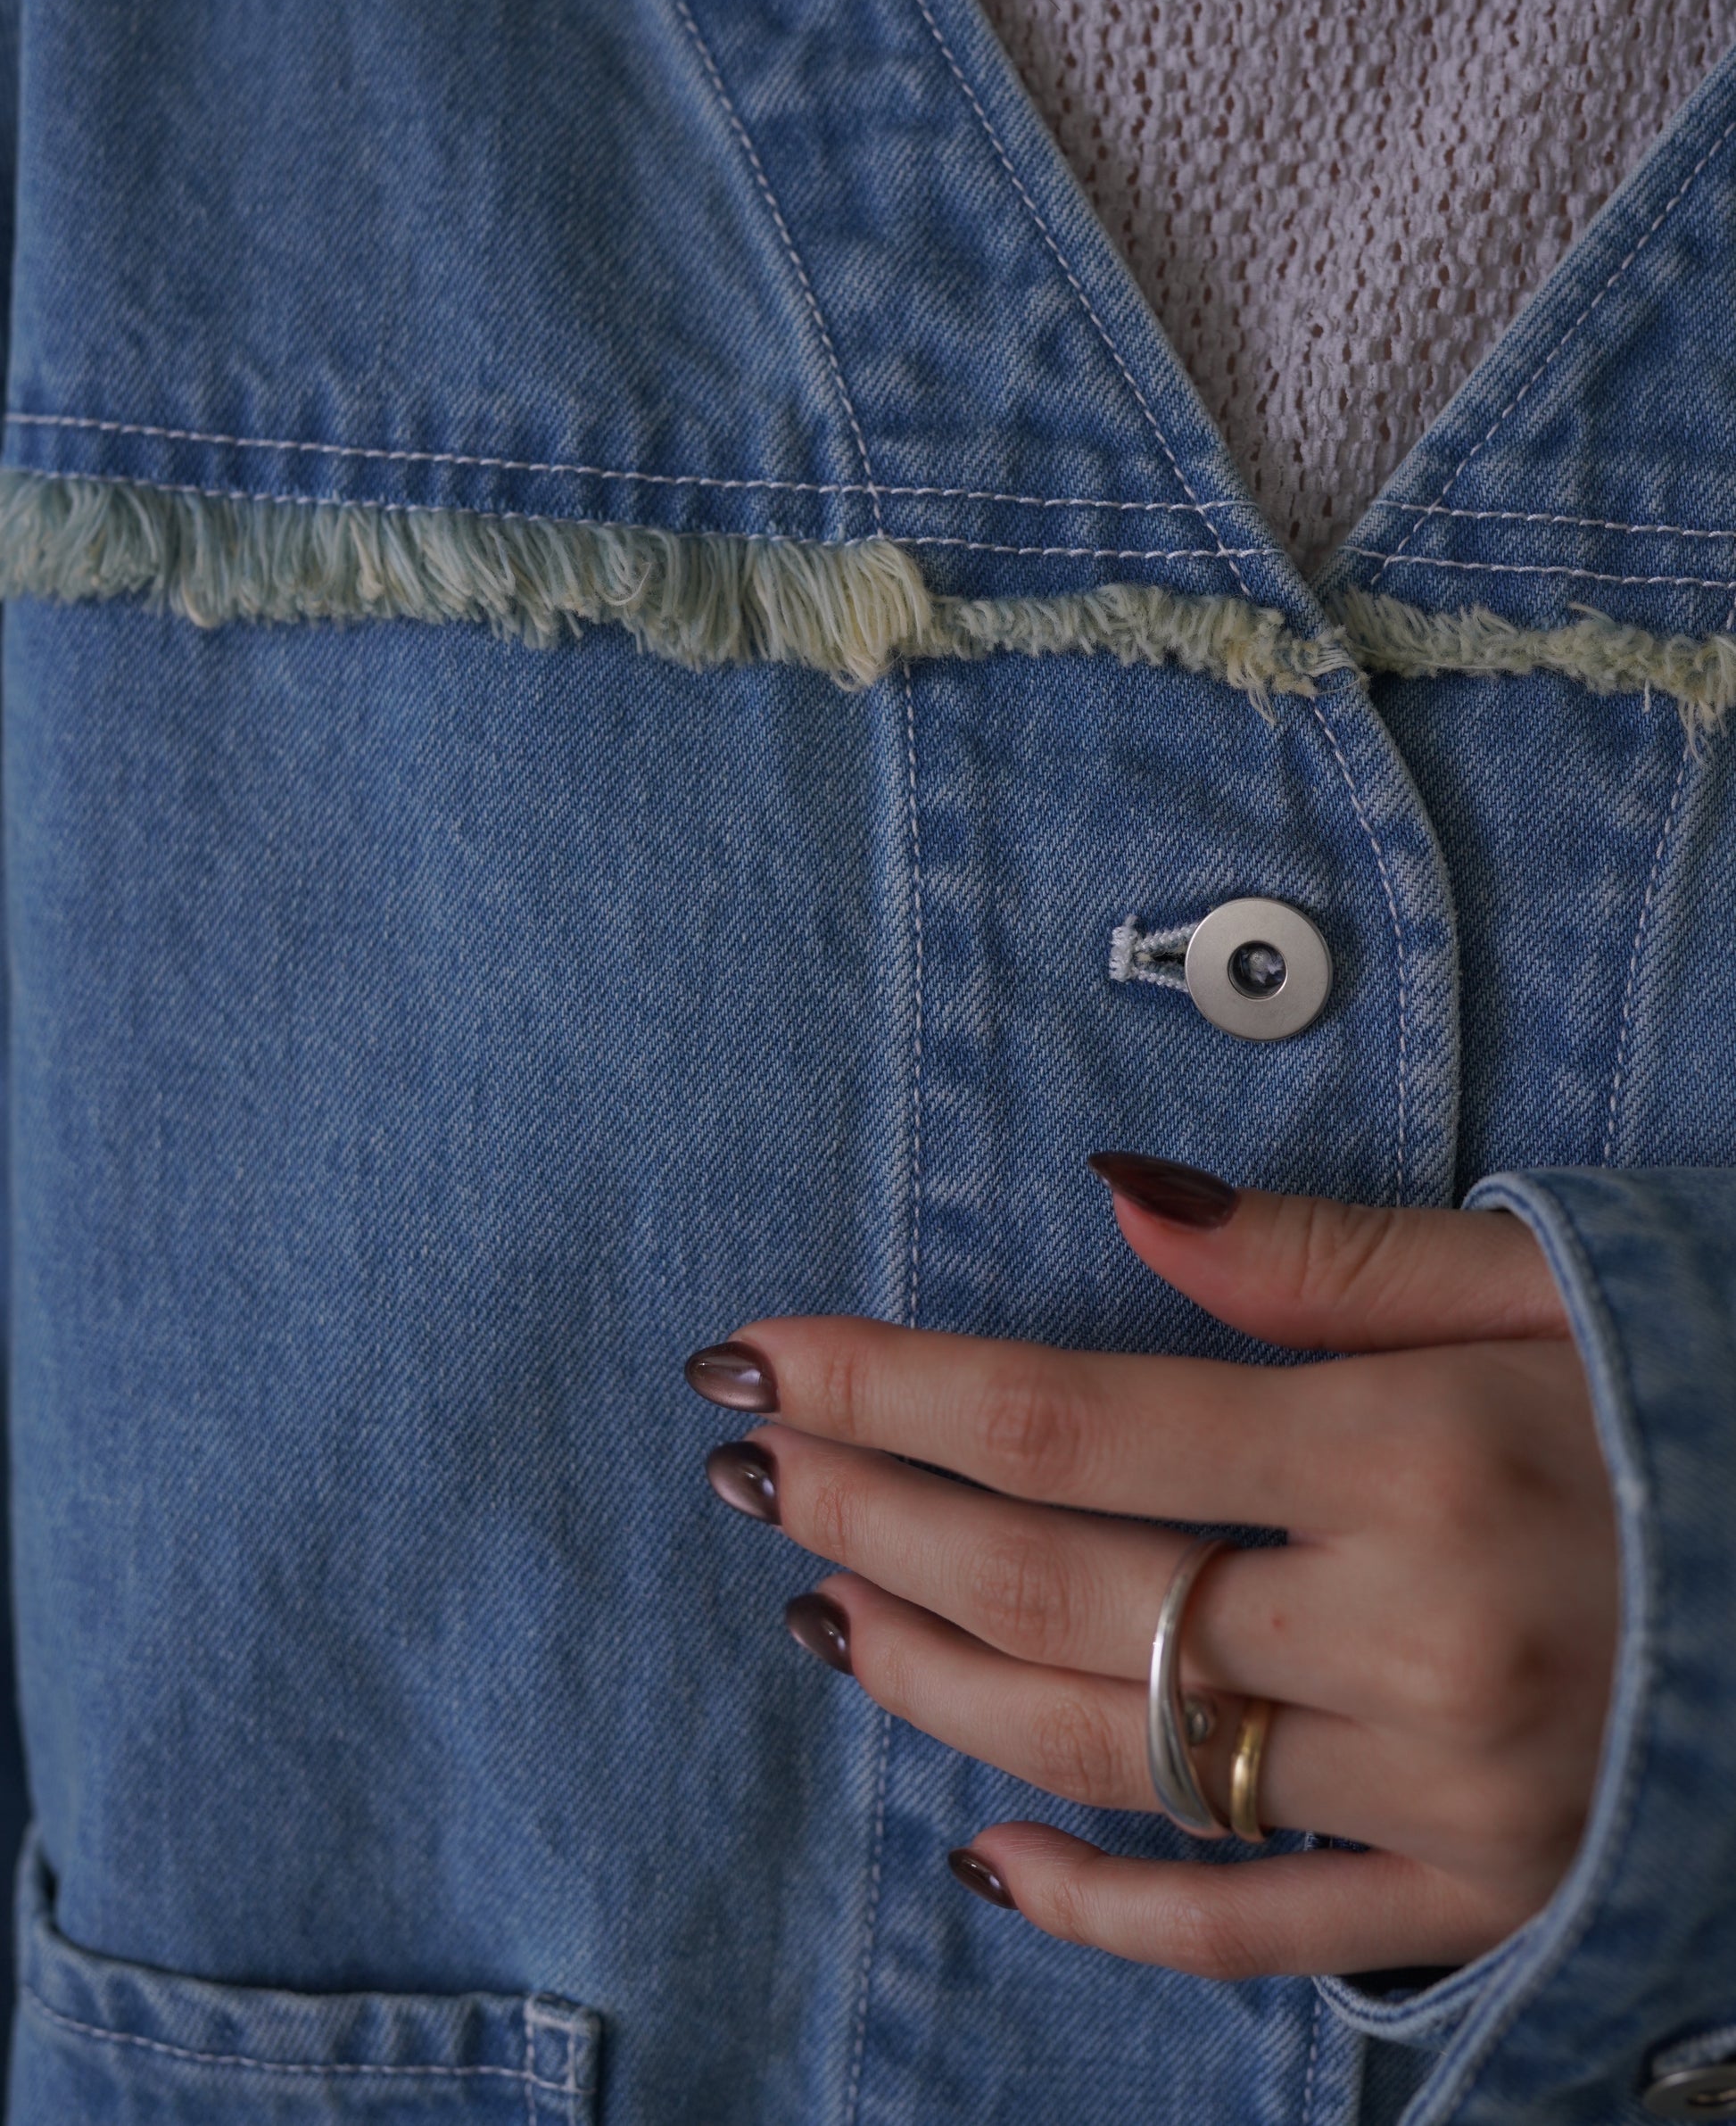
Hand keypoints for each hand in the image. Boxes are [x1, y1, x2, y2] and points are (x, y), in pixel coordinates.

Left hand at [684, 1160, 1617, 1979]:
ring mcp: (1442, 1789)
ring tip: (822, 1610)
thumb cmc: (1682, 1396)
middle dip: (871, 1519)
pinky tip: (982, 1856)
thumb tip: (1113, 1196)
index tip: (756, 1359)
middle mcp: (1411, 1633)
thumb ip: (1316, 1256)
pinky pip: (1255, 1933)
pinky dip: (1105, 1908)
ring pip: (1115, 1758)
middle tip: (756, 1472)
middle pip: (1056, 1591)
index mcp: (1410, 1451)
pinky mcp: (1479, 1894)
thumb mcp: (1525, 1279)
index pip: (1070, 1421)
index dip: (886, 1387)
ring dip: (934, 1685)